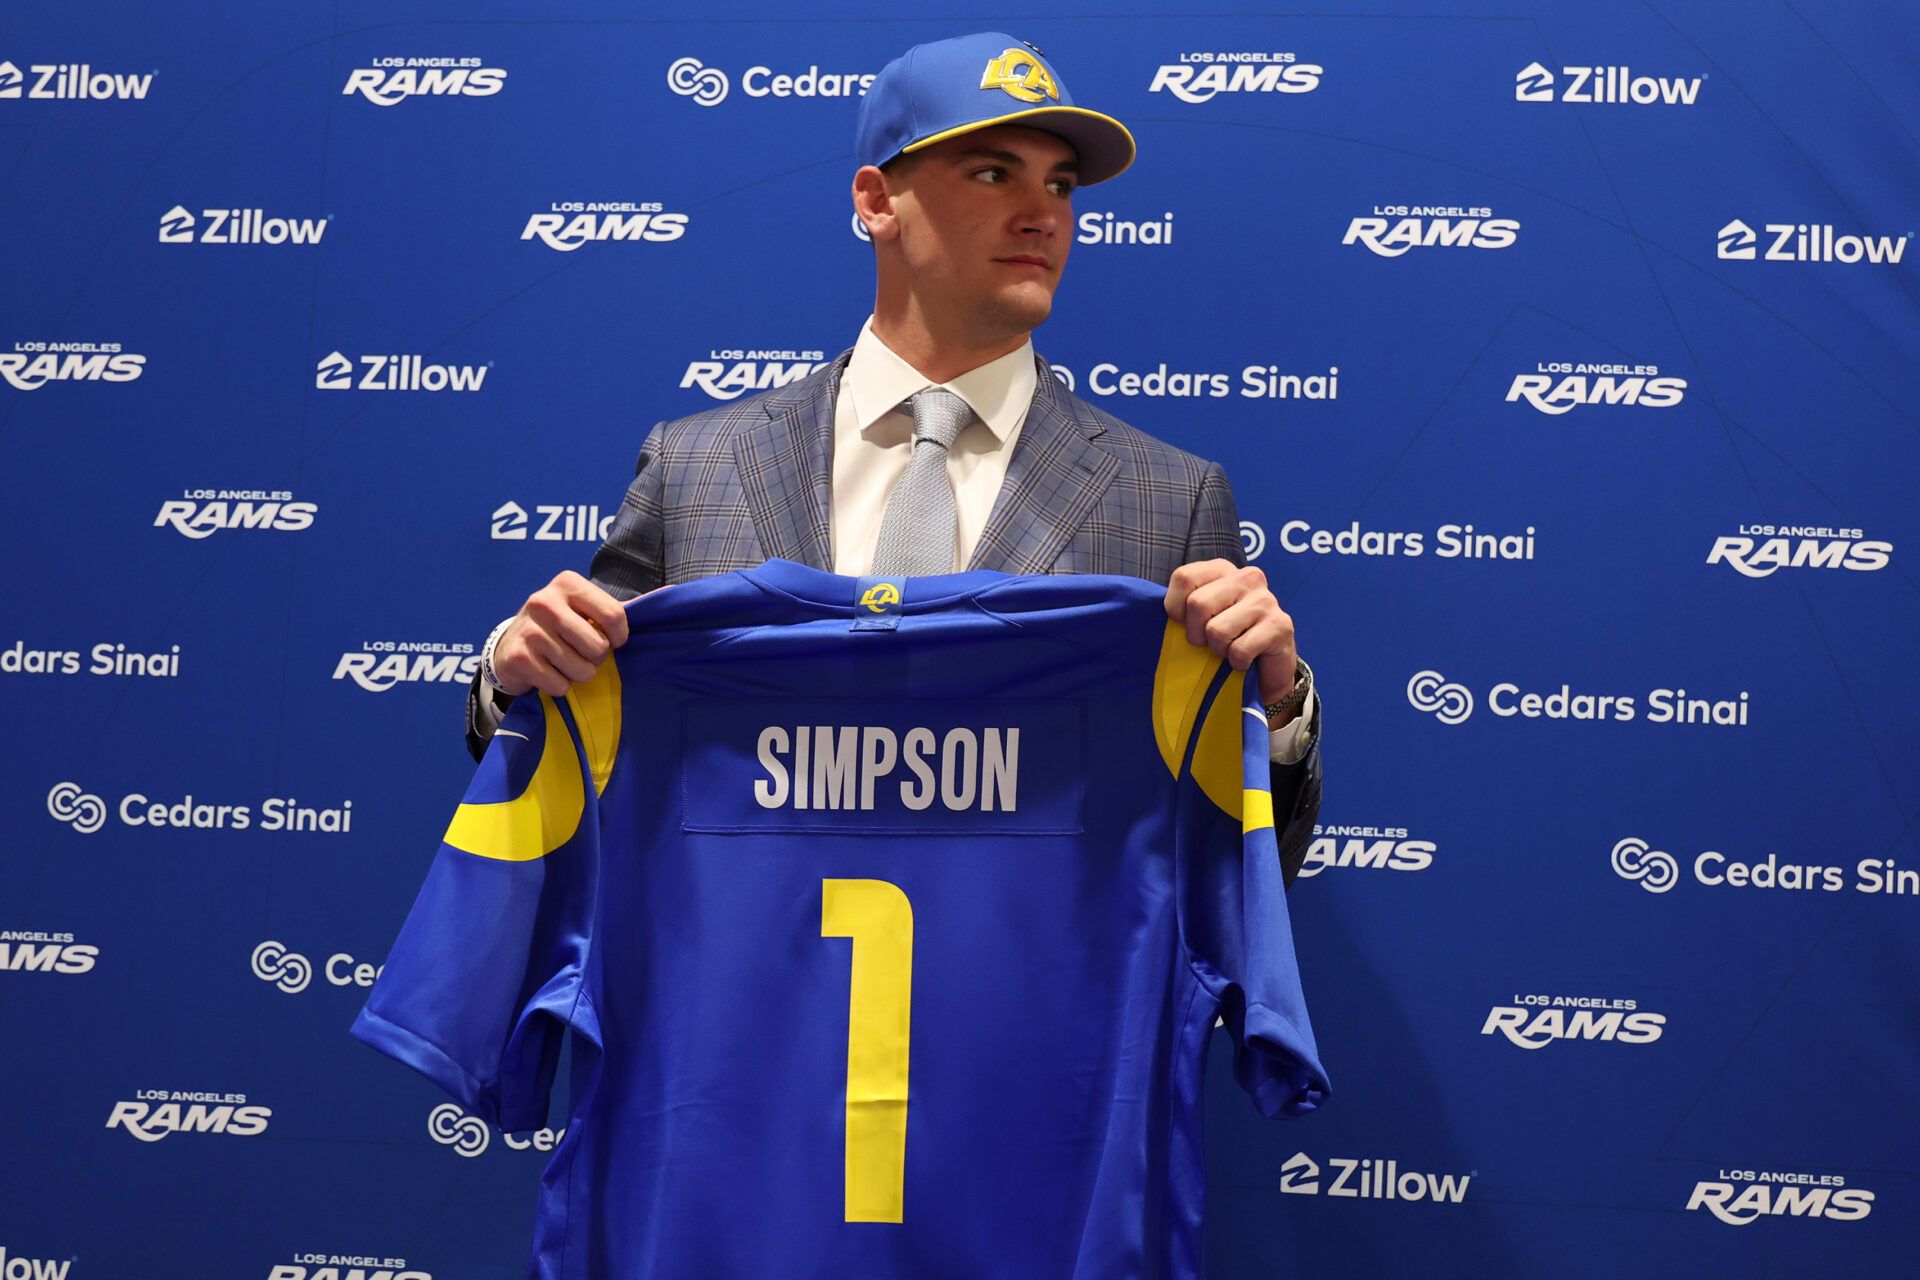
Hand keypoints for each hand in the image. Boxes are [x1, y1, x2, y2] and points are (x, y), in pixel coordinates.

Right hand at [493, 571, 630, 696]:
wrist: (510, 646)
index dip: (619, 636)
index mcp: (567, 583)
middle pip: (599, 646)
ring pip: (582, 670)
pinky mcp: (519, 658)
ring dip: (578, 674)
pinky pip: (560, 685)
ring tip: (563, 662)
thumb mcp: (582, 608)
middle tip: (581, 652)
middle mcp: (545, 602)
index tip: (612, 640)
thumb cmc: (558, 626)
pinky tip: (547, 671)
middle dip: (596, 658)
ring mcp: (530, 630)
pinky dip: (559, 685)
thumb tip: (662, 601)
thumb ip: (613, 609)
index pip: (614, 615)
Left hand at [1163, 559, 1299, 722]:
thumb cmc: (1227, 637)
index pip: (1183, 577)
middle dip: (1197, 634)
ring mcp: (1266, 600)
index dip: (1176, 608)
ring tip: (1230, 648)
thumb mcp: (1200, 616)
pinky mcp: (1281, 626)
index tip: (1186, 624)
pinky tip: (1246, 658)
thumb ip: (1181, 605)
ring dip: (1219, 650)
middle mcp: (1247, 577)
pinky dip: (1237, 663)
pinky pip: (1239, 650)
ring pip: (1217, 630)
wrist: (1267, 666)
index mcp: (1222, 569)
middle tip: (1210, 642)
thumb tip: (1148, 607)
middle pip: (1198, 604)